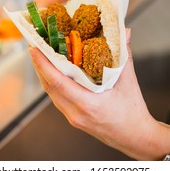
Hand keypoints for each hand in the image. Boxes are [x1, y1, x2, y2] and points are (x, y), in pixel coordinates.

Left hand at [28, 28, 169, 159]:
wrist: (135, 137)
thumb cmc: (133, 112)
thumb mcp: (129, 81)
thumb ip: (124, 55)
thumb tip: (124, 33)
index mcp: (88, 104)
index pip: (57, 82)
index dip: (43, 64)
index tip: (34, 49)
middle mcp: (76, 113)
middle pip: (49, 87)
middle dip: (39, 65)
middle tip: (35, 46)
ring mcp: (73, 118)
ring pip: (52, 94)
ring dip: (45, 75)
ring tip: (42, 57)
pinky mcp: (74, 119)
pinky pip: (58, 99)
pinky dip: (54, 84)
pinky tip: (55, 73)